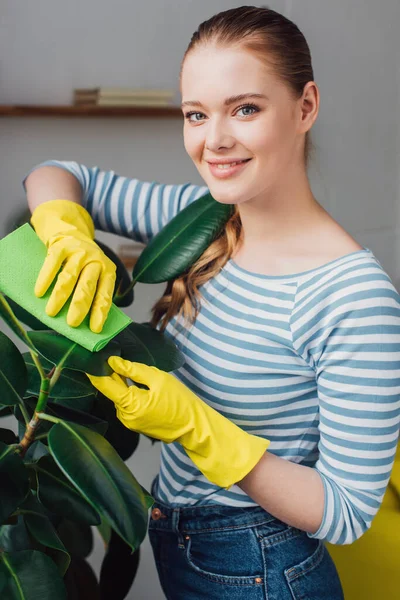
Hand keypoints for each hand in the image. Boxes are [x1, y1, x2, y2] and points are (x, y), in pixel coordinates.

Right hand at [31, 199, 115, 332]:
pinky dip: (45, 280)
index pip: (105, 294)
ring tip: (51, 313)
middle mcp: (95, 260)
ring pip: (69, 278)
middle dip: (79, 307)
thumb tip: (86, 323)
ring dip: (60, 297)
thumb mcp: (95, 274)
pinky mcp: (61, 246)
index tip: (95, 329)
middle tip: (72, 323)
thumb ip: (93, 292)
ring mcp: (78, 252)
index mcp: (107, 270)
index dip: (100, 312)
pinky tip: (39, 293)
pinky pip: (52, 265)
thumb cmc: (83, 262)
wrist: (70, 231)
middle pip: (87, 287)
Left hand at [87, 356, 269, 488]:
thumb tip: (113, 361)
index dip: (94, 369)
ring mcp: (130, 423)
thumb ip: (133, 370)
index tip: (89, 355)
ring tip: (134, 370)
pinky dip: (130, 393)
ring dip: (123, 383)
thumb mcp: (158, 379)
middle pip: (111, 390)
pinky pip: (128, 405)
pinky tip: (140, 384)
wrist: (194, 426)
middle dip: (112, 374)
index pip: (103, 385)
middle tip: (113, 354)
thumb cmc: (180, 401)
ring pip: (120, 397)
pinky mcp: (136, 424)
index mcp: (129, 405)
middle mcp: (125, 417)